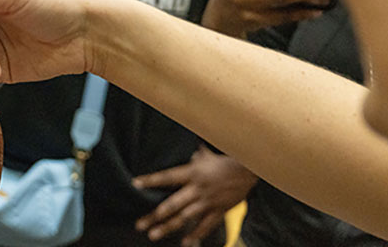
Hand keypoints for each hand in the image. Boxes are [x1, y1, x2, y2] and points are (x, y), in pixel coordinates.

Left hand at [133, 147, 257, 244]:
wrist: (251, 168)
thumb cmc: (226, 158)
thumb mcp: (205, 154)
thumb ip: (192, 156)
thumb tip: (184, 149)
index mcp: (192, 172)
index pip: (167, 177)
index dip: (151, 180)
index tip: (135, 183)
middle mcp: (198, 188)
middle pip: (172, 204)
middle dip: (155, 215)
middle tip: (139, 225)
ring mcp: (208, 201)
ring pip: (185, 217)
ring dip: (169, 227)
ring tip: (154, 235)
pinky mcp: (220, 210)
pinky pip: (207, 225)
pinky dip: (196, 234)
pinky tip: (185, 242)